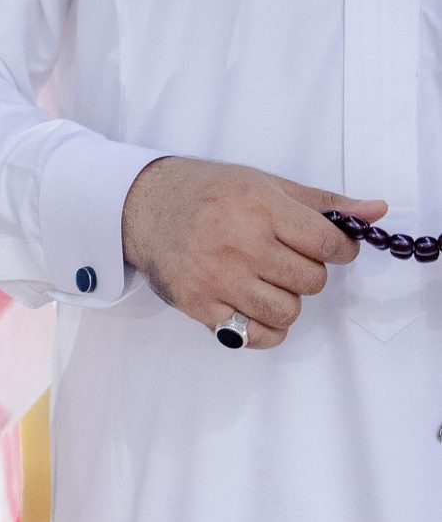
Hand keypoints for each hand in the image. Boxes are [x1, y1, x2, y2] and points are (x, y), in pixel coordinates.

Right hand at [121, 158, 383, 349]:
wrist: (146, 208)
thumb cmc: (210, 192)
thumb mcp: (266, 184)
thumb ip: (322, 202)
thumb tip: (376, 212)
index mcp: (260, 208)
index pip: (327, 243)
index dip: (339, 248)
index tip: (327, 246)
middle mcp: (240, 245)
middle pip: (311, 281)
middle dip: (309, 273)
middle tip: (288, 261)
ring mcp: (217, 279)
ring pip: (286, 312)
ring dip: (287, 302)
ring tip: (269, 284)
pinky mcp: (199, 306)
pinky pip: (253, 336)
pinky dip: (264, 330)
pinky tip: (256, 309)